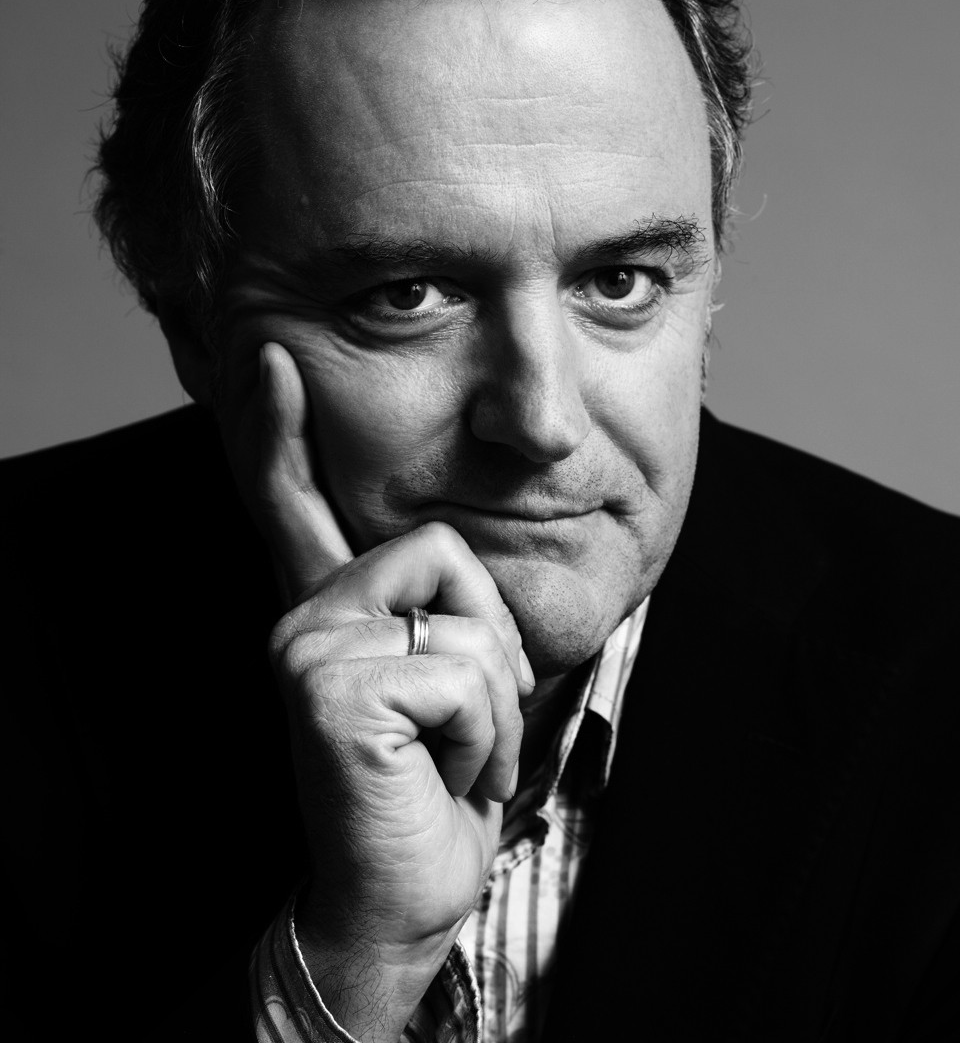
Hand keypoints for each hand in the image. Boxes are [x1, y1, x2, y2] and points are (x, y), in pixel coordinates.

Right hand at [257, 342, 534, 1040]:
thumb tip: (453, 551)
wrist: (406, 892)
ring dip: (491, 701)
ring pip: (464, 615)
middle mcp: (302, 617)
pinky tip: (444, 775)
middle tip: (460, 724)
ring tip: (452, 754)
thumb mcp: (446, 679)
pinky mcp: (332, 689)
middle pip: (444, 548)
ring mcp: (308, 649)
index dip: (280, 428)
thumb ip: (436, 610)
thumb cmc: (438, 782)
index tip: (270, 358)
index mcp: (326, 607)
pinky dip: (483, 735)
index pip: (297, 501)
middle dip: (488, 643)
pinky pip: (461, 670)